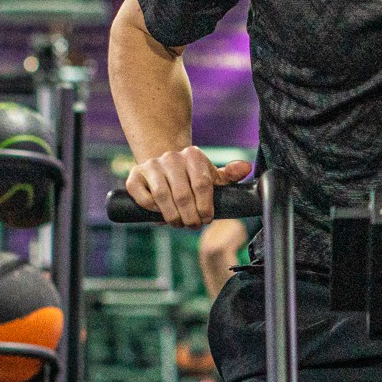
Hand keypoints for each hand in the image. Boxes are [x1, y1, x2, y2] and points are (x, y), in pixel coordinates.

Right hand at [126, 147, 251, 226]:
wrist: (164, 166)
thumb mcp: (212, 175)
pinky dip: (152, 210)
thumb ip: (229, 175)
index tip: (206, 219)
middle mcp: (171, 157)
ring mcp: (151, 165)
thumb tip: (246, 168)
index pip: (202, 184)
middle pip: (183, 194)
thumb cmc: (192, 176)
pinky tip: (160, 214)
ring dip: (172, 216)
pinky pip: (143, 197)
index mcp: (193, 155)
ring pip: (162, 196)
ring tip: (179, 224)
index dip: (206, 207)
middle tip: (193, 225)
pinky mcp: (134, 176)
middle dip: (189, 216)